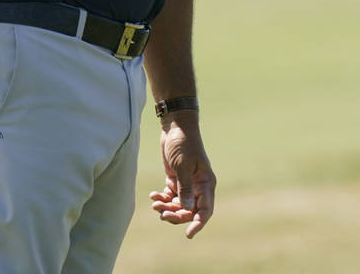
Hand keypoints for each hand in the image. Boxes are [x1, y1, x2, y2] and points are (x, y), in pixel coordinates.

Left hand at [150, 114, 215, 237]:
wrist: (175, 126)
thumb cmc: (183, 143)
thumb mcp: (183, 166)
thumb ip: (184, 188)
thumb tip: (187, 210)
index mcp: (206, 184)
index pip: (205, 210)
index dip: (198, 224)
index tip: (188, 234)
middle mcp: (198, 186)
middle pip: (190, 211)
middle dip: (176, 215)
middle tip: (162, 214)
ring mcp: (187, 183)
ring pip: (179, 205)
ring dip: (167, 207)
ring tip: (154, 203)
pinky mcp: (176, 179)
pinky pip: (170, 196)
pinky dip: (162, 198)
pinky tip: (153, 195)